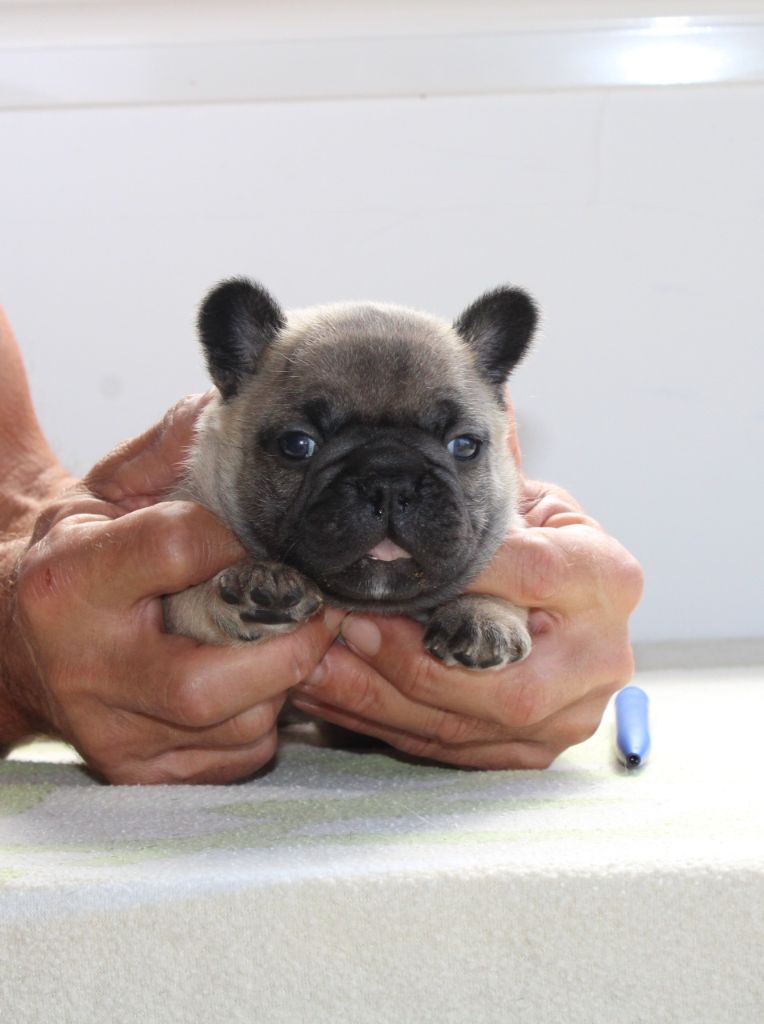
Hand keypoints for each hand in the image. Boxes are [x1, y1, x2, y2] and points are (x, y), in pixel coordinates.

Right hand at [3, 397, 342, 782]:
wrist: (15, 638)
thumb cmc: (77, 558)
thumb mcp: (105, 490)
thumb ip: (167, 450)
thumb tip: (228, 408)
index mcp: (71, 581)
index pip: (177, 550)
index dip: (239, 538)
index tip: (266, 536)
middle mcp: (83, 667)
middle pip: (206, 682)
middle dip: (287, 645)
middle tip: (318, 607)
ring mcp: (108, 733)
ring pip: (235, 727)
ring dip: (283, 682)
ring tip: (284, 639)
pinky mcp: (136, 771)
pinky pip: (236, 758)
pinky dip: (265, 720)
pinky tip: (254, 683)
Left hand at [290, 487, 642, 769]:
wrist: (569, 597)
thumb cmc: (537, 537)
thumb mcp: (523, 501)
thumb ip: (479, 497)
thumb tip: (410, 471)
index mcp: (607, 579)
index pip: (531, 574)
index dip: (459, 573)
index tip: (386, 562)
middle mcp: (600, 659)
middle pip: (502, 685)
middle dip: (408, 660)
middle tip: (345, 626)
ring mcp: (570, 715)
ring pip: (464, 727)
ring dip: (377, 700)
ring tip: (315, 668)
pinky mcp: (533, 748)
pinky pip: (449, 748)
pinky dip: (383, 723)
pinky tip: (334, 696)